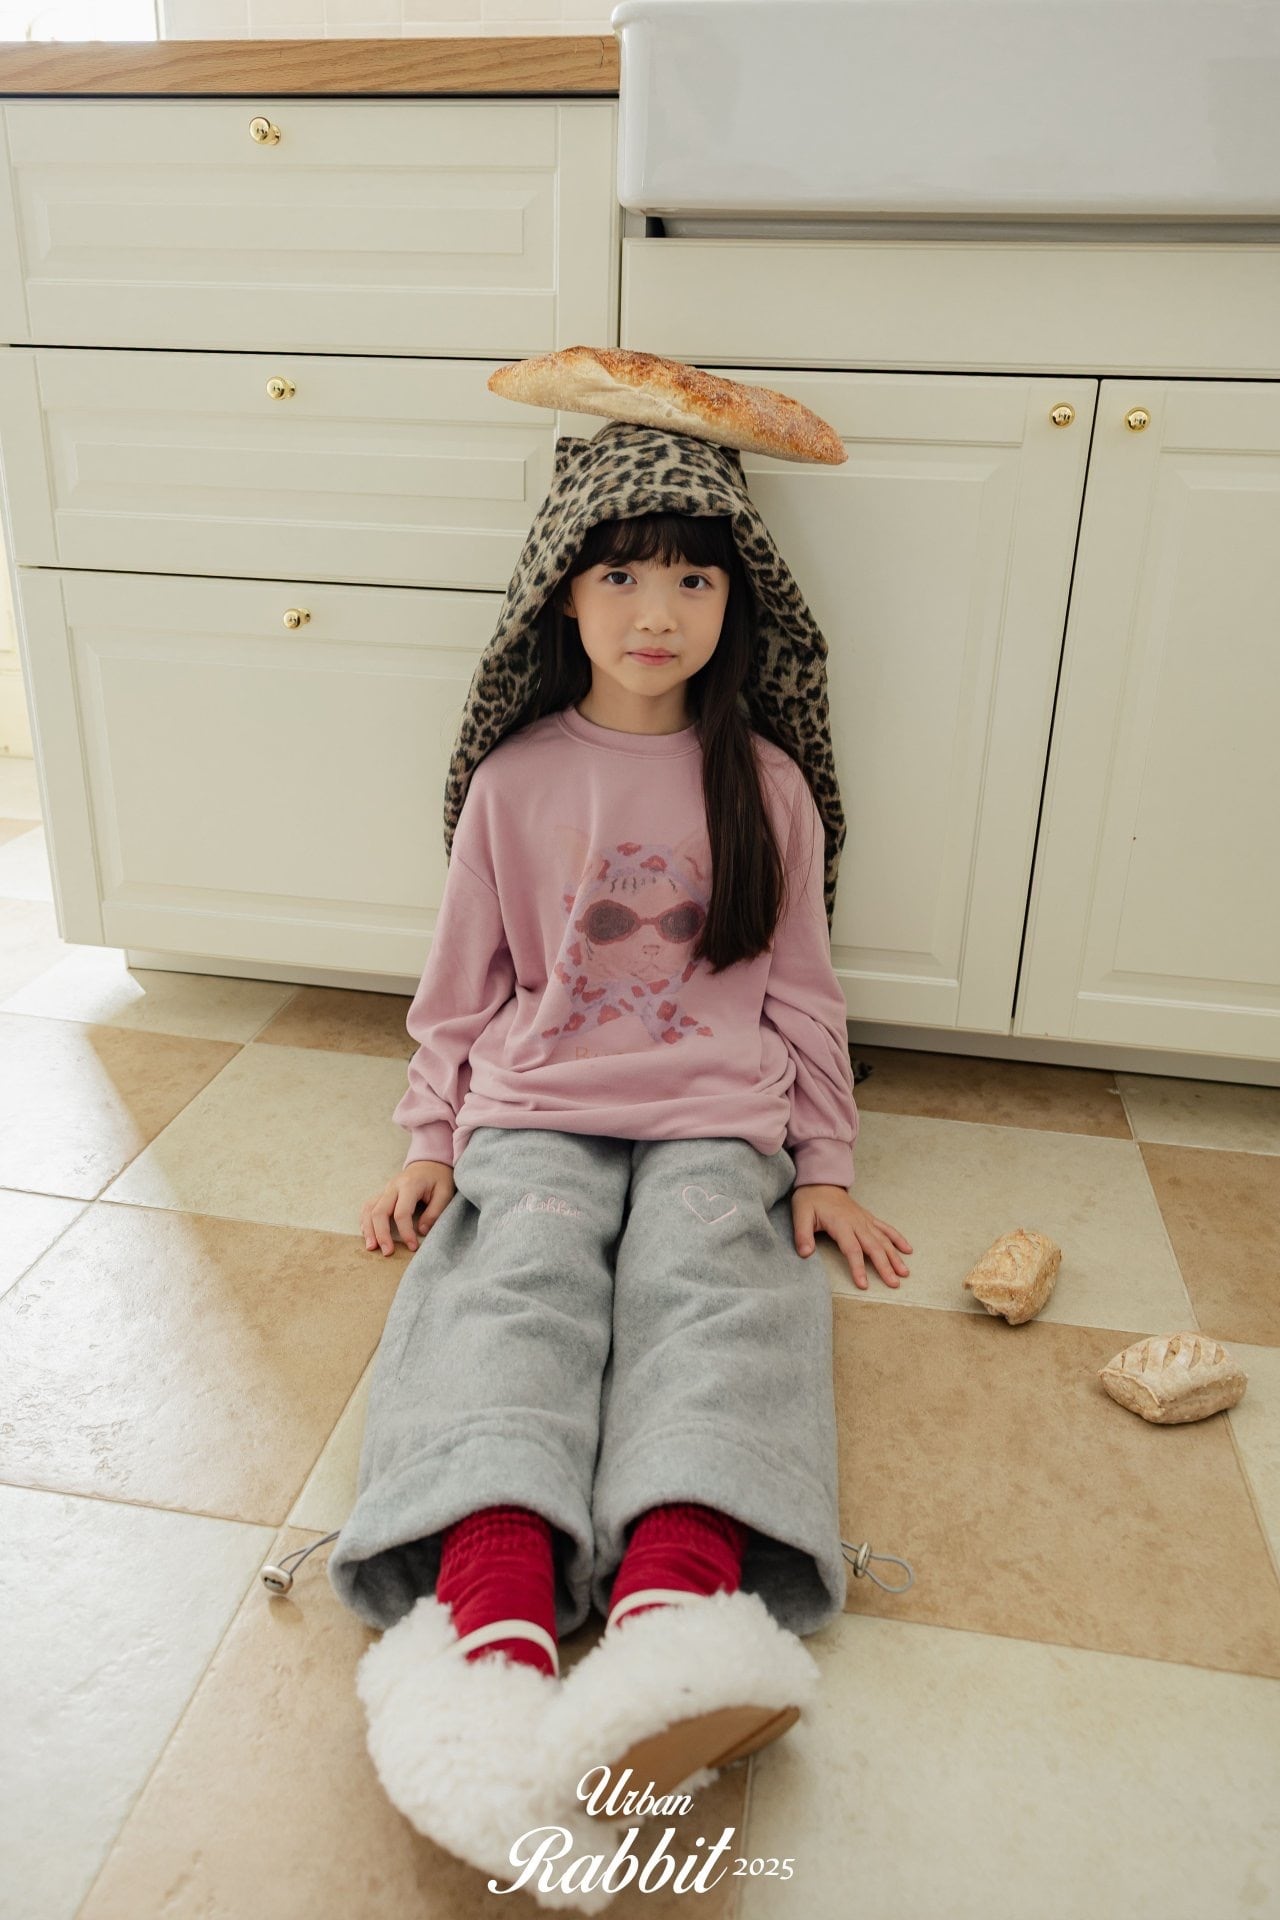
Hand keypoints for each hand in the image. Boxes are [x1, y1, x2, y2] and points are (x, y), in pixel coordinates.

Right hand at [362, 1159, 455, 1255]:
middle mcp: (393, 1187)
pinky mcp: (382, 1194)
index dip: (405, 1232)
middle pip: (379, 1212)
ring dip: (368, 1229)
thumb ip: (435, 1211)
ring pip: (369, 1209)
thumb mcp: (445, 1192)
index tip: (413, 1246)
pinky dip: (365, 1221)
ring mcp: (385, 1189)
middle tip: (387, 1252)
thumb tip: (421, 1231)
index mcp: (409, 1185)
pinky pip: (368, 1207)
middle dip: (381, 1234)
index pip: (401, 1213)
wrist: (430, 1162)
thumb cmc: (439, 1178)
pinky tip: (367, 1234)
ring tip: (371, 1247)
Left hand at [792, 1184, 911, 1290]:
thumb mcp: (800, 1215)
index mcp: (841, 1224)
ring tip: (905, 1272)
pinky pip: (886, 1229)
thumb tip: (805, 1254)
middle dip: (885, 1266)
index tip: (864, 1285)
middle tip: (894, 1284)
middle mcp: (857, 1222)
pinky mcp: (868, 1218)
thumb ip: (803, 1235)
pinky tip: (908, 1250)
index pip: (852, 1249)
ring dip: (895, 1256)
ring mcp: (865, 1220)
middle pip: (874, 1247)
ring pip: (883, 1240)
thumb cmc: (810, 1200)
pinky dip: (898, 1239)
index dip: (858, 1268)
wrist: (820, 1181)